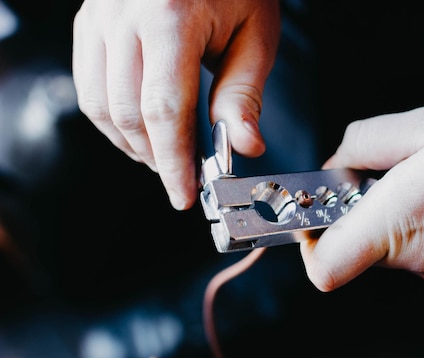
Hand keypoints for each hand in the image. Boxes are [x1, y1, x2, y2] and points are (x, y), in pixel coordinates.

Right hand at [72, 0, 279, 209]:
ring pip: (99, 105)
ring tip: (163, 157)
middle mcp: (123, 15)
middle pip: (127, 113)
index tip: (184, 194)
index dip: (173, 161)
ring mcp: (99, 16)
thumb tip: (244, 146)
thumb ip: (244, 92)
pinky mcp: (89, 21)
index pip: (164, 109)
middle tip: (181, 177)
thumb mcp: (255, 33)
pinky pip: (87, 84)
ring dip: (131, 144)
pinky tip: (140, 128)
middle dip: (155, 157)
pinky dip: (112, 119)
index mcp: (170, 15)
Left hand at [300, 94, 423, 290]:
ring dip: (392, 207)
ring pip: (387, 241)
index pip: (326, 267)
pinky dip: (417, 218)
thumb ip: (363, 143)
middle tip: (386, 167)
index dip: (307, 241)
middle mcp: (416, 259)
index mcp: (400, 222)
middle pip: (355, 244)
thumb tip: (334, 166)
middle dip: (357, 205)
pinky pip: (417, 245)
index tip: (311, 210)